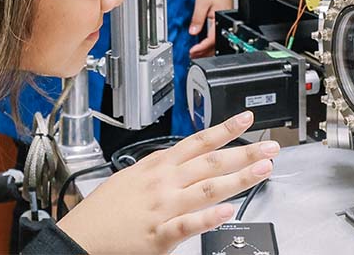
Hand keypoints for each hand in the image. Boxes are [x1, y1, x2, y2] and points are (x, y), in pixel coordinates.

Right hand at [57, 111, 277, 253]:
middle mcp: (165, 183)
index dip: (225, 129)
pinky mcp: (160, 235)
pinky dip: (208, 217)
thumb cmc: (106, 208)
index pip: (199, 141)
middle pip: (211, 162)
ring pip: (207, 189)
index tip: (248, 118)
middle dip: (244, 153)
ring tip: (262, 170)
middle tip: (271, 147)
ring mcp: (164, 208)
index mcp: (159, 166)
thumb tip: (182, 158)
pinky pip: (188, 224)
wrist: (83, 235)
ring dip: (238, 179)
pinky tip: (227, 210)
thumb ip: (161, 167)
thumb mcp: (132, 175)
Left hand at [189, 0, 234, 58]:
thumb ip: (197, 19)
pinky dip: (209, 43)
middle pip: (215, 44)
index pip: (211, 39)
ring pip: (216, 42)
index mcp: (220, 20)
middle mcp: (223, 23)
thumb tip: (193, 32)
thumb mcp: (201, 3)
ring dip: (206, 49)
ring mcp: (223, 23)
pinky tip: (203, 45)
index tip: (193, 51)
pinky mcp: (221, 22)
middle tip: (193, 56)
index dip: (202, 47)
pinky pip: (216, 36)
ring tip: (196, 54)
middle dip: (204, 52)